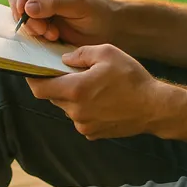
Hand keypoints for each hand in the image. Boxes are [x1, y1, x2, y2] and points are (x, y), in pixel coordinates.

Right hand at [8, 0, 117, 45]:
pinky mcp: (36, 17)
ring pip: (17, 10)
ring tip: (51, 33)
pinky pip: (24, 23)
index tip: (25, 7)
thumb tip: (27, 7)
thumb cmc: (96, 9)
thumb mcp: (78, 3)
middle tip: (40, 27)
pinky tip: (53, 35)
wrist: (105, 29)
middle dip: (24, 13)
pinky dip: (35, 31)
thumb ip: (54, 3)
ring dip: (31, 25)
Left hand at [25, 44, 166, 139]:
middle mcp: (75, 111)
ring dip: (72, 96)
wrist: (154, 108)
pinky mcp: (94, 133)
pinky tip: (101, 99)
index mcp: (75, 90)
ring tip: (91, 85)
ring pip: (67, 107)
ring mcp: (84, 125)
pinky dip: (84, 107)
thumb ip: (81, 54)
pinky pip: (80, 118)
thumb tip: (64, 60)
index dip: (32, 78)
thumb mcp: (107, 53)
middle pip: (54, 96)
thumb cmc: (132, 78)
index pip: (39, 88)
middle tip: (68, 72)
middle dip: (56, 84)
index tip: (31, 70)